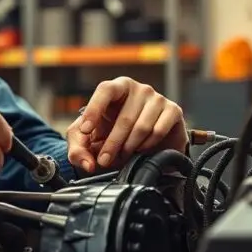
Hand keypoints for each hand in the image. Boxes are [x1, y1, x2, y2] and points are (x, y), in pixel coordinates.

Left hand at [66, 76, 187, 172]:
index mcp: (117, 88)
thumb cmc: (114, 135)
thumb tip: (88, 164)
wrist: (146, 145)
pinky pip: (158, 131)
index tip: (86, 131)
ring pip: (141, 128)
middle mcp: (139, 89)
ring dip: (130, 147)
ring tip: (124, 155)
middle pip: (124, 118)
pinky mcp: (173, 110)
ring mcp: (157, 98)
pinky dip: (147, 145)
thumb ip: (79, 150)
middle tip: (104, 160)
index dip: (94, 109)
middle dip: (112, 144)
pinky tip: (141, 149)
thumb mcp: (89, 141)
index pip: (105, 90)